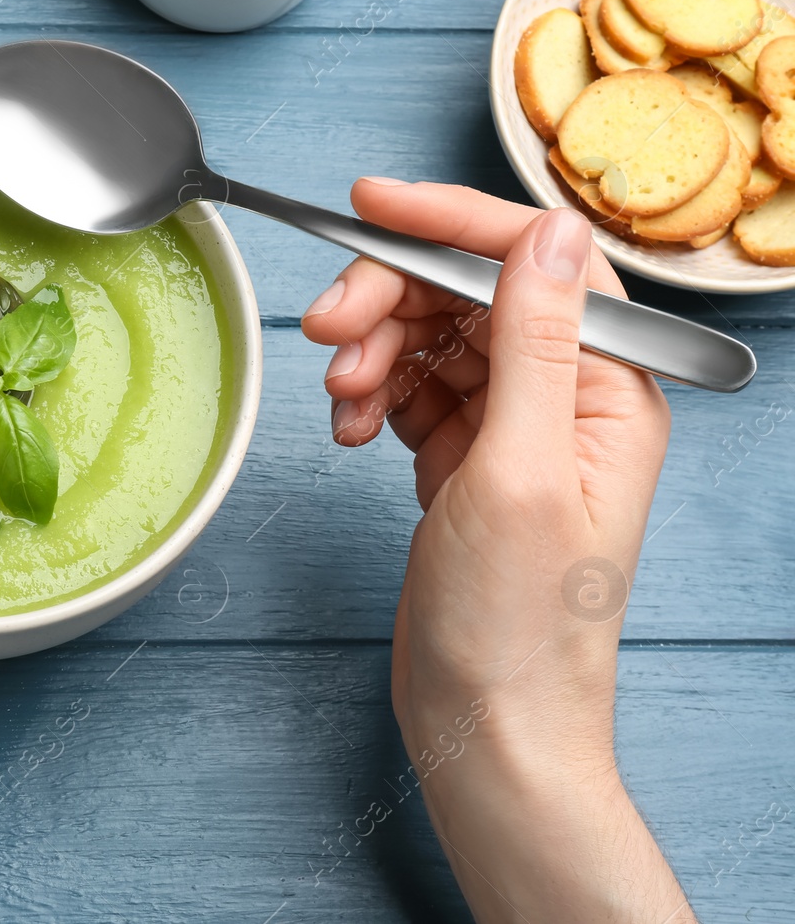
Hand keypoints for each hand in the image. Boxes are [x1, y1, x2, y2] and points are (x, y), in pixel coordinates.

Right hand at [302, 180, 691, 921]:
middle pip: (468, 293)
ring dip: (373, 353)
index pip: (532, 261)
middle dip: (389, 299)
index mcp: (608, 391)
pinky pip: (410, 390)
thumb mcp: (521, 473)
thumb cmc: (514, 625)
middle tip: (325, 332)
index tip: (367, 205)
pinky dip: (371, 398)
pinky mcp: (465, 461)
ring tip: (340, 402)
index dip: (448, 222)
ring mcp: (512, 430)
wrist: (485, 727)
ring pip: (431, 337)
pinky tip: (351, 432)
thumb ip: (536, 344)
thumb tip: (552, 231)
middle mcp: (567, 400)